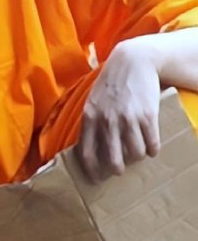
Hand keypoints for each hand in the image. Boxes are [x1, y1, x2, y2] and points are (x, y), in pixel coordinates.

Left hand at [77, 42, 162, 182]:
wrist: (133, 61)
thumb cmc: (110, 82)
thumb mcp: (92, 100)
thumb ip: (90, 121)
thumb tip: (86, 143)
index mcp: (90, 118)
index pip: (87, 152)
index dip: (91, 169)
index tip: (95, 178)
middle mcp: (107, 121)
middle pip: (112, 158)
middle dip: (116, 169)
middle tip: (118, 172)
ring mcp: (128, 119)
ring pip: (134, 153)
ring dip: (137, 159)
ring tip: (137, 156)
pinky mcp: (148, 116)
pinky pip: (151, 142)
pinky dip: (152, 149)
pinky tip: (152, 149)